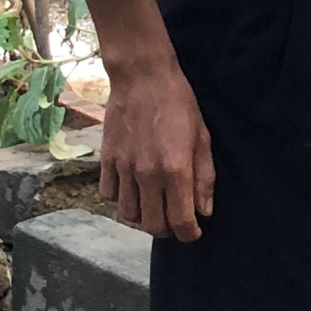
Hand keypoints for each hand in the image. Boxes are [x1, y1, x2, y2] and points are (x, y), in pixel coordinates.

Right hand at [76, 0, 214, 242]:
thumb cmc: (179, 103)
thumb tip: (204, 211)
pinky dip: (121, 199)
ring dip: (143, 216)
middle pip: (153, 226)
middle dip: (167, 229)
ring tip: (153, 204)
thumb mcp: (202, 137)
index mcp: (176, 169)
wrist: (142, 76)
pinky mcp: (105, 160)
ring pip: (128, 215)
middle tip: (174, 219)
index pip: (181, 221)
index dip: (189, 234)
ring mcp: (123, 169)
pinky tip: (132, 188)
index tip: (193, 232)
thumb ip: (204, 177)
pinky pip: (109, 196)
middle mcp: (147, 175)